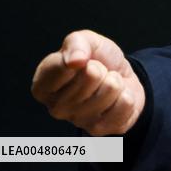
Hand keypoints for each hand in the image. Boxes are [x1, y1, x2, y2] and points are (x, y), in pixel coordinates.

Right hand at [31, 30, 145, 135]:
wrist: (122, 78)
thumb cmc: (97, 60)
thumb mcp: (86, 40)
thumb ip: (76, 43)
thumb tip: (75, 60)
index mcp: (43, 86)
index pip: (62, 66)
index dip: (81, 56)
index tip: (81, 59)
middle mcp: (55, 108)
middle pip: (92, 76)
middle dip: (102, 68)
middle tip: (98, 72)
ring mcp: (78, 121)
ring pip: (111, 89)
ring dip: (115, 81)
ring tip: (106, 84)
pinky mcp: (100, 130)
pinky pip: (125, 103)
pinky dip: (126, 96)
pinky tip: (115, 99)